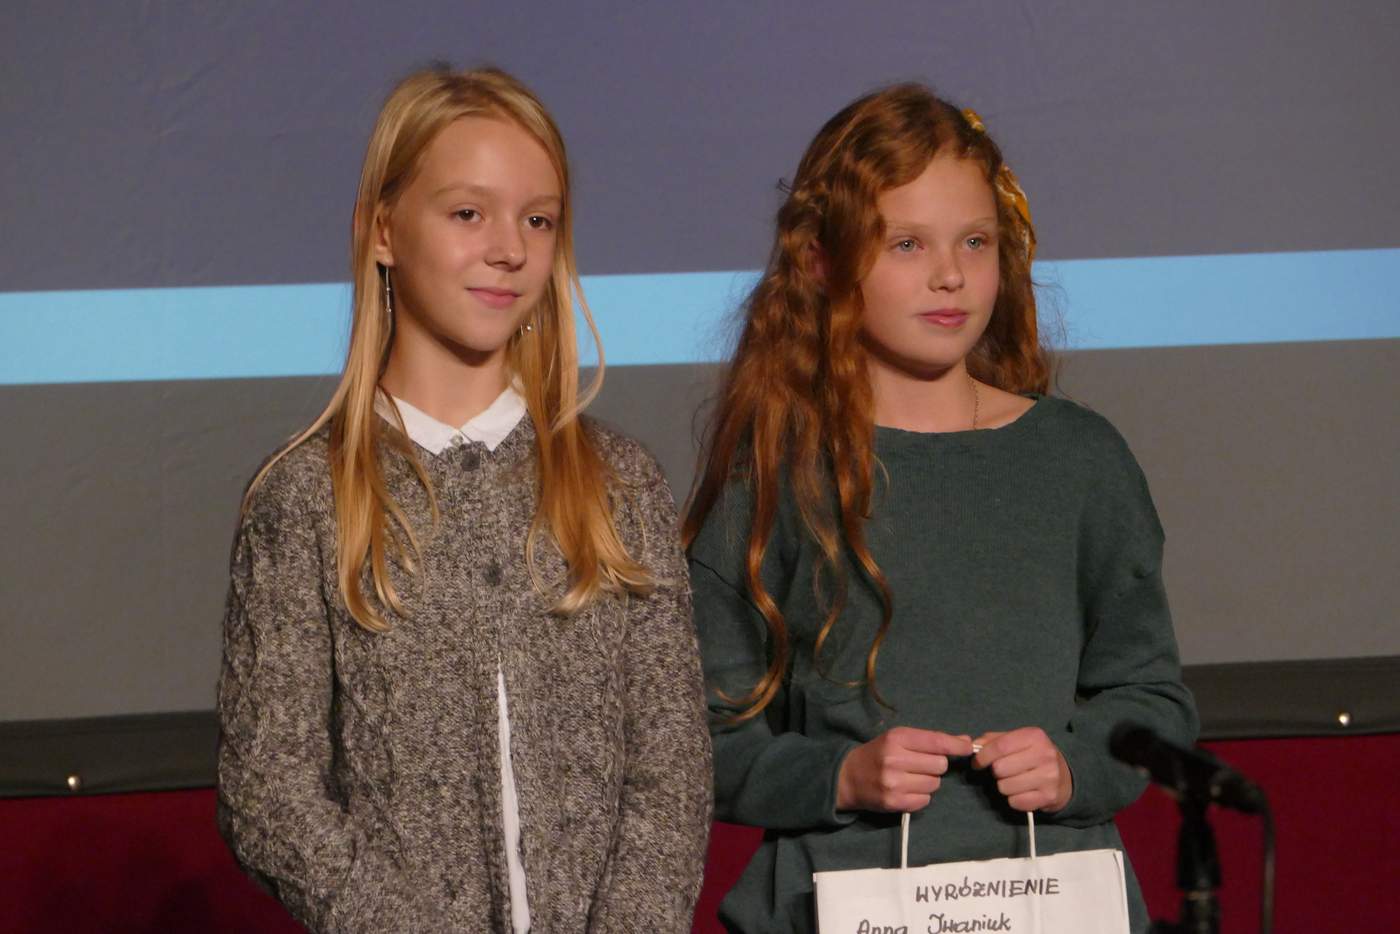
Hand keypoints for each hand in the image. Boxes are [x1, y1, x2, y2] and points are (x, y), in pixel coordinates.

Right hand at [836, 727, 972, 812]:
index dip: (956, 745)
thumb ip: (930, 740)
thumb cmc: (878, 754)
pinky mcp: (894, 802)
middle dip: (936, 765)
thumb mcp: (898, 738)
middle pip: (940, 765)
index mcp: (896, 738)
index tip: (968, 747)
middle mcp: (895, 759)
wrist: (848, 777)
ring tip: (911, 778)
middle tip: (921, 765)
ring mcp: (894, 783)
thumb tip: (965, 741)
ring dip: (929, 781)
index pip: (936, 742)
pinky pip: (925, 800)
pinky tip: (906, 790)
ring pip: (934, 784)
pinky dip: (921, 796)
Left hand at [972, 728, 1072, 812]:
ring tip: (1015, 781)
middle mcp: (1044, 755)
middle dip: (996, 772)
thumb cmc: (1034, 756)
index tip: (977, 763)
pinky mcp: (1049, 796)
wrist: (1066, 777)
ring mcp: (1049, 777)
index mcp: (1034, 736)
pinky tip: (1023, 792)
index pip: (1000, 746)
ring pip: (1005, 787)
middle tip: (1004, 771)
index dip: (982, 756)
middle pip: (1000, 768)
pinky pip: (1015, 801)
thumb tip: (974, 745)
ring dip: (1004, 786)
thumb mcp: (1018, 741)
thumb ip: (994, 740)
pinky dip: (1014, 799)